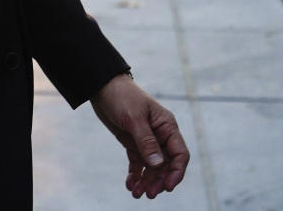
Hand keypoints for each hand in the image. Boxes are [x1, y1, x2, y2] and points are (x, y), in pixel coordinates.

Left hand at [90, 73, 188, 199]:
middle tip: (148, 194)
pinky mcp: (133, 143)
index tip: (167, 187)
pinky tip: (129, 184)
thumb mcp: (134, 118)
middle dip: (158, 181)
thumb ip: (146, 141)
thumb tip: (158, 164)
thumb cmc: (122, 97)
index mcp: (167, 126)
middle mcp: (160, 135)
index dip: (176, 172)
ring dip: (146, 181)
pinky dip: (135, 175)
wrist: (102, 87)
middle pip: (166, 165)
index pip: (180, 154)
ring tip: (136, 194)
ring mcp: (147, 140)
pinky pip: (138, 163)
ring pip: (152, 167)